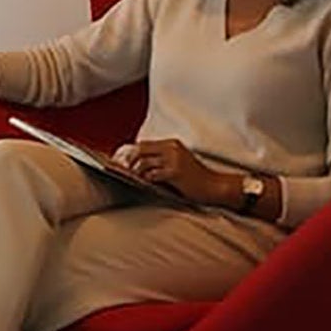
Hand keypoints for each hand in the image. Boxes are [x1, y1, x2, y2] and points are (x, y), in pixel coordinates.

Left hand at [112, 138, 226, 204]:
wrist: (214, 186)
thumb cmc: (194, 178)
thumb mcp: (177, 162)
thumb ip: (159, 160)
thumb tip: (134, 165)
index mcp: (171, 144)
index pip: (142, 144)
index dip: (128, 152)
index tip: (116, 161)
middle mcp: (172, 148)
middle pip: (139, 149)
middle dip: (126, 160)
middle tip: (117, 170)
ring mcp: (174, 159)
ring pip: (143, 162)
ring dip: (134, 172)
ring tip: (129, 178)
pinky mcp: (175, 172)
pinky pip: (153, 174)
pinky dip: (145, 179)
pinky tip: (144, 183)